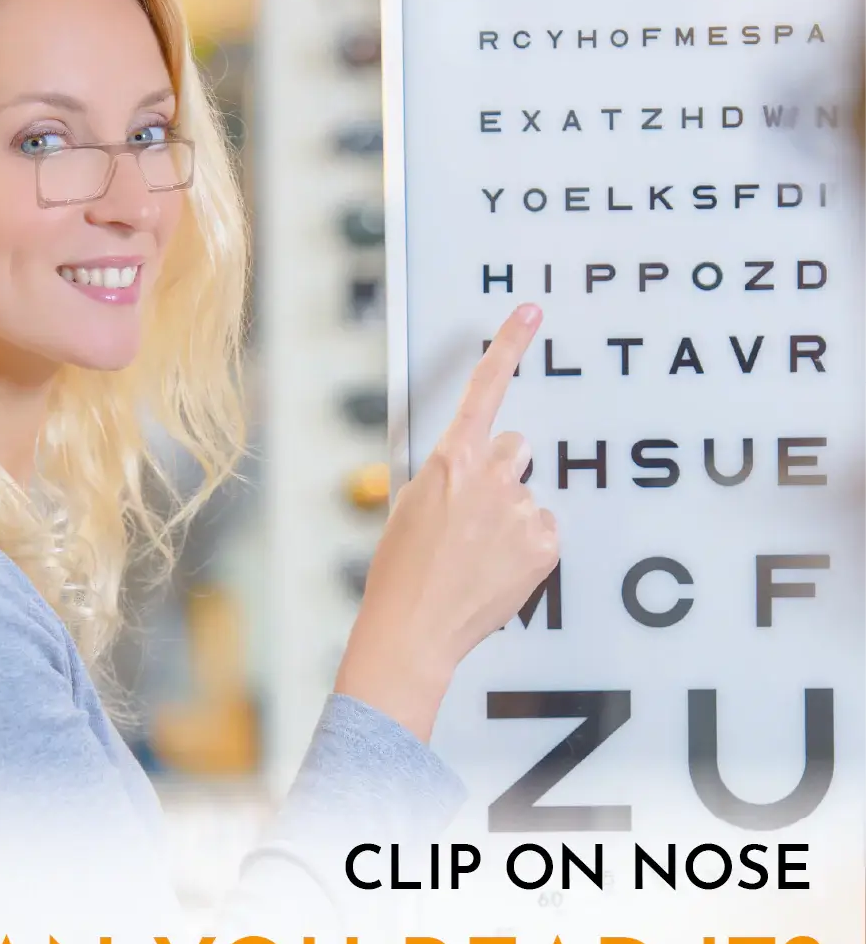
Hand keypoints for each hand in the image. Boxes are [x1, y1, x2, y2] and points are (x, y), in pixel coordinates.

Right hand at [334, 303, 559, 742]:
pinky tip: (497, 569)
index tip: (530, 313)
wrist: (413, 629)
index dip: (509, 345)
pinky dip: (526, 546)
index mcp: (451, 460)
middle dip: (499, 471)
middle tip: (473, 514)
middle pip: (515, 448)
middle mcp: (491, 477)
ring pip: (527, 493)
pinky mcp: (543, 544)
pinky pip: (542, 528)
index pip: (485, 389)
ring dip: (511, 513)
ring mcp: (521, 510)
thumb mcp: (409, 507)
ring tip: (479, 554)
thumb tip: (468, 473)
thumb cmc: (400, 572)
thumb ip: (447, 477)